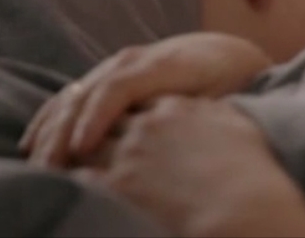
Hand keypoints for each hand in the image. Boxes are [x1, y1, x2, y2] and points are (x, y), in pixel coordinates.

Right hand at [21, 32, 271, 167]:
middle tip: (50, 167)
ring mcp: (117, 64)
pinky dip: (51, 118)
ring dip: (51, 128)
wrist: (225, 53)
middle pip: (89, 91)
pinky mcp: (107, 74)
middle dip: (64, 130)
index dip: (97, 117)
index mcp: (166, 63)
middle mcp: (135, 58)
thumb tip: (168, 139)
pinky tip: (35, 142)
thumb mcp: (221, 95)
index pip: (121, 86)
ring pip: (75, 93)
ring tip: (38, 162)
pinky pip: (72, 93)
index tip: (82, 149)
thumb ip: (192, 111)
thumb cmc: (229, 81)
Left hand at [74, 96, 304, 237]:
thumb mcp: (238, 125)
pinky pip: (78, 176)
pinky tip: (59, 183)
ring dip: (65, 150)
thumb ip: (214, 112)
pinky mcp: (117, 184)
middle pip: (103, 117)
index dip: (119, 110)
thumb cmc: (251, 171)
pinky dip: (65, 178)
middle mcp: (148, 123)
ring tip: (52, 161)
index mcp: (175, 106)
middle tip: (68, 140)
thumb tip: (208, 109)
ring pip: (82, 143)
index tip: (113, 121)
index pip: (134, 99)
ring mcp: (130, 153)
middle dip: (84, 126)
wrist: (244, 205)